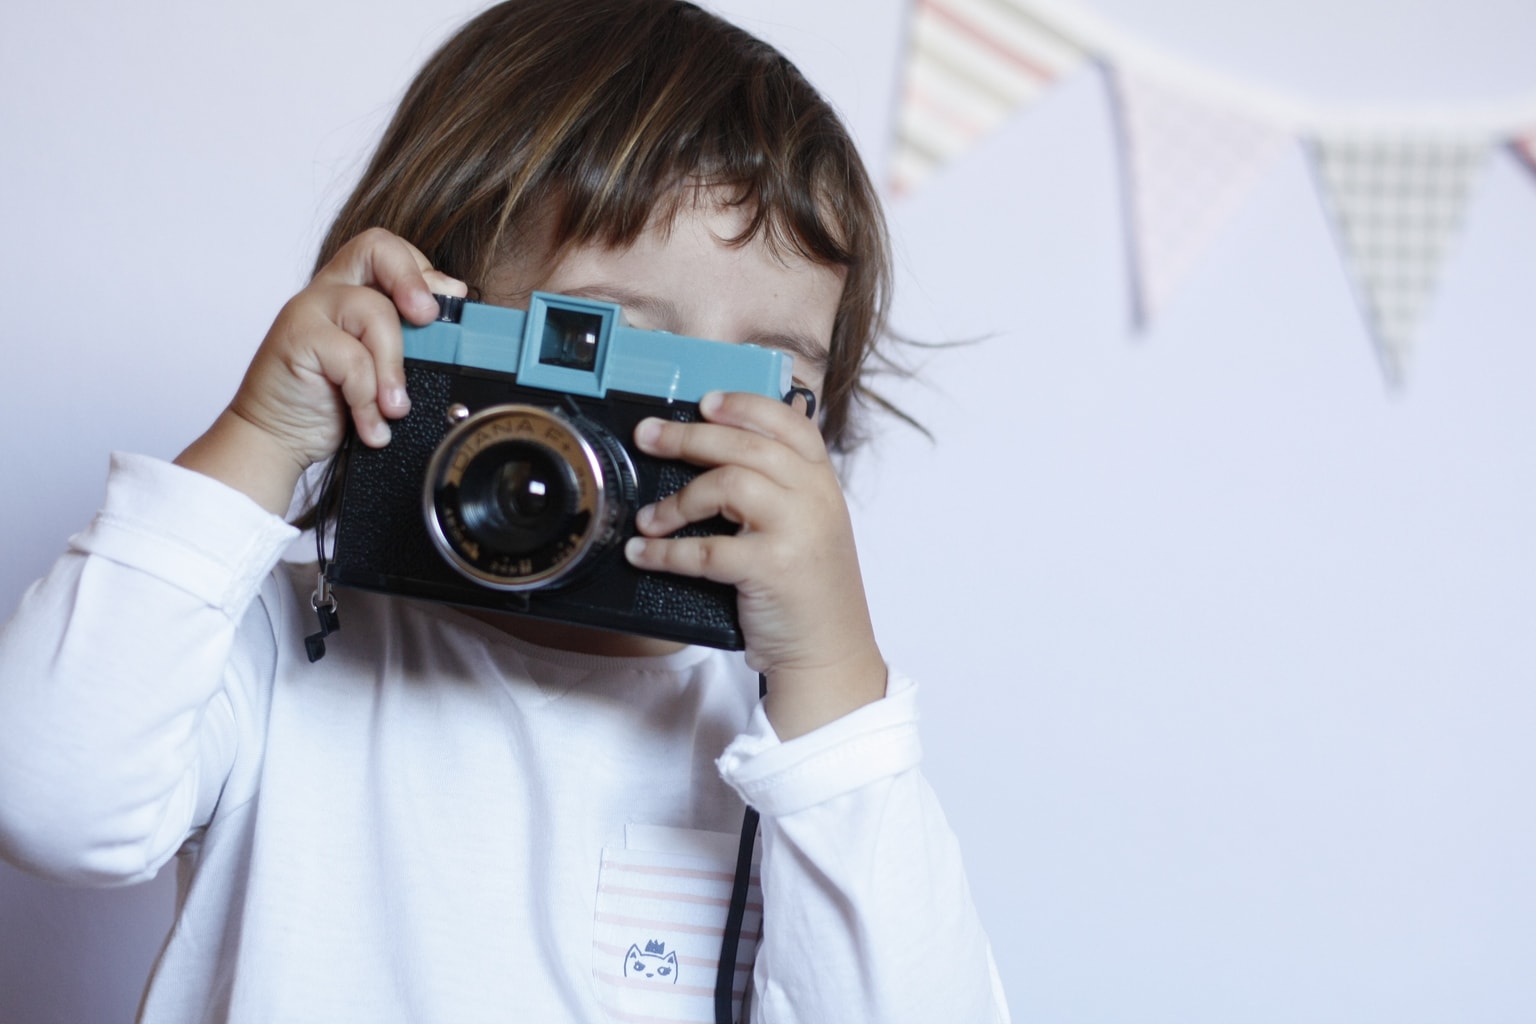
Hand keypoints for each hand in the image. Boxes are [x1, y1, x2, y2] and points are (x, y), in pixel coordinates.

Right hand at [175, 229, 466, 513]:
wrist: (278, 439)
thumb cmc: (333, 404)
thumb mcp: (383, 370)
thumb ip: (410, 341)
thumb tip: (453, 316)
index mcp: (352, 289)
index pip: (390, 250)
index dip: (423, 272)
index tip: (444, 310)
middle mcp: (329, 291)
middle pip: (376, 247)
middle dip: (412, 280)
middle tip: (427, 320)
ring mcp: (309, 310)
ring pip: (375, 312)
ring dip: (393, 368)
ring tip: (394, 410)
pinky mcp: (295, 338)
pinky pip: (352, 359)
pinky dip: (366, 398)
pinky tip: (370, 426)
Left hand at [625, 391, 887, 738]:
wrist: (830, 655)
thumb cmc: (809, 593)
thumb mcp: (809, 528)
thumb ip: (779, 490)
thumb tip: (714, 456)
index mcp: (823, 483)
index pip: (790, 423)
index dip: (744, 406)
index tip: (704, 402)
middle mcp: (815, 499)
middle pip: (747, 446)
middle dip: (689, 437)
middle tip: (648, 436)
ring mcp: (797, 532)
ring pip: (728, 485)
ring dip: (678, 499)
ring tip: (649, 517)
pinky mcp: (772, 570)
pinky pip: (706, 550)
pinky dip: (666, 551)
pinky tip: (645, 552)